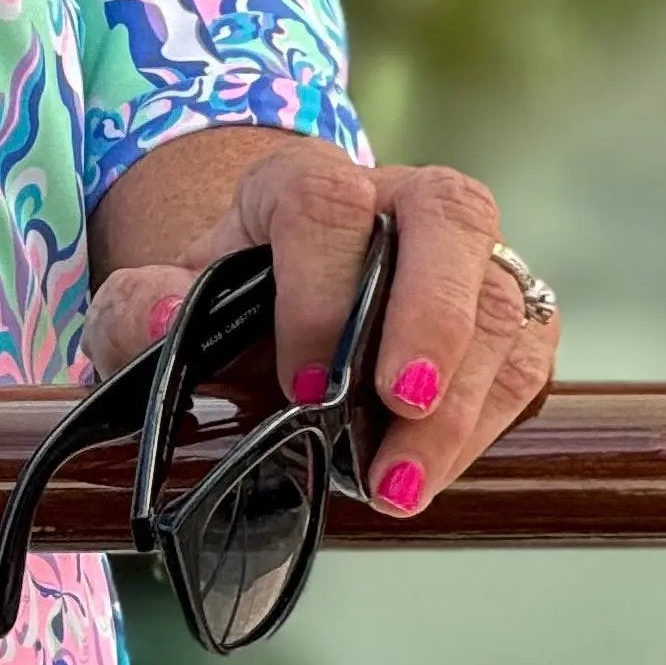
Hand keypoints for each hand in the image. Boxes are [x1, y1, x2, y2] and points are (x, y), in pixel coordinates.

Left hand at [84, 129, 556, 517]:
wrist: (266, 317)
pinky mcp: (509, 314)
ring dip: (459, 399)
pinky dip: (489, 418)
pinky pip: (529, 354)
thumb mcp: (153, 305)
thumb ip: (137, 309)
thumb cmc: (216, 309)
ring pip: (500, 296)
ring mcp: (463, 254)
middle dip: (429, 316)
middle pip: (448, 215)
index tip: (303, 384)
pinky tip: (436, 469)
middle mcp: (397, 199)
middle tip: (395, 404)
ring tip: (397, 482)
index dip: (319, 291)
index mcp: (303, 182)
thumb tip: (169, 316)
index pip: (327, 203)